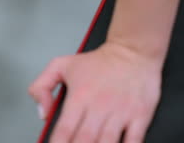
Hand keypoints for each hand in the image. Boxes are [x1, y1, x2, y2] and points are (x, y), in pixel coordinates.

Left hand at [28, 42, 163, 142]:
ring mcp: (121, 112)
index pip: (64, 129)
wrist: (132, 50)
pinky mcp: (141, 115)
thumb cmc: (97, 61)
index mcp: (79, 96)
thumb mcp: (60, 65)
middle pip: (85, 140)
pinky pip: (134, 141)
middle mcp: (99, 106)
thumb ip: (42, 87)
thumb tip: (43, 114)